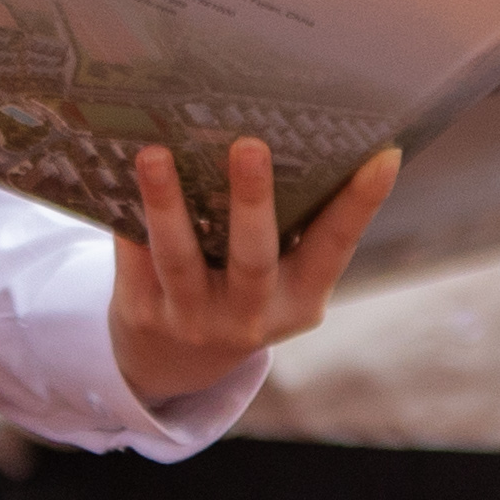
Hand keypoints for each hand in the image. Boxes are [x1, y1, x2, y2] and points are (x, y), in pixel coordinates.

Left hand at [104, 135, 396, 408]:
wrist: (172, 365)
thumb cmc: (239, 294)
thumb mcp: (280, 281)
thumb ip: (290, 229)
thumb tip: (293, 133)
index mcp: (299, 301)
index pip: (335, 247)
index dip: (360, 204)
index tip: (383, 155)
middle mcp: (250, 317)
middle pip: (252, 259)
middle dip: (251, 202)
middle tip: (250, 145)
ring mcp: (193, 320)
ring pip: (179, 259)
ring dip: (166, 205)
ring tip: (155, 155)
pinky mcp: (142, 314)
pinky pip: (133, 260)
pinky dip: (126, 219)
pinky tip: (116, 177)